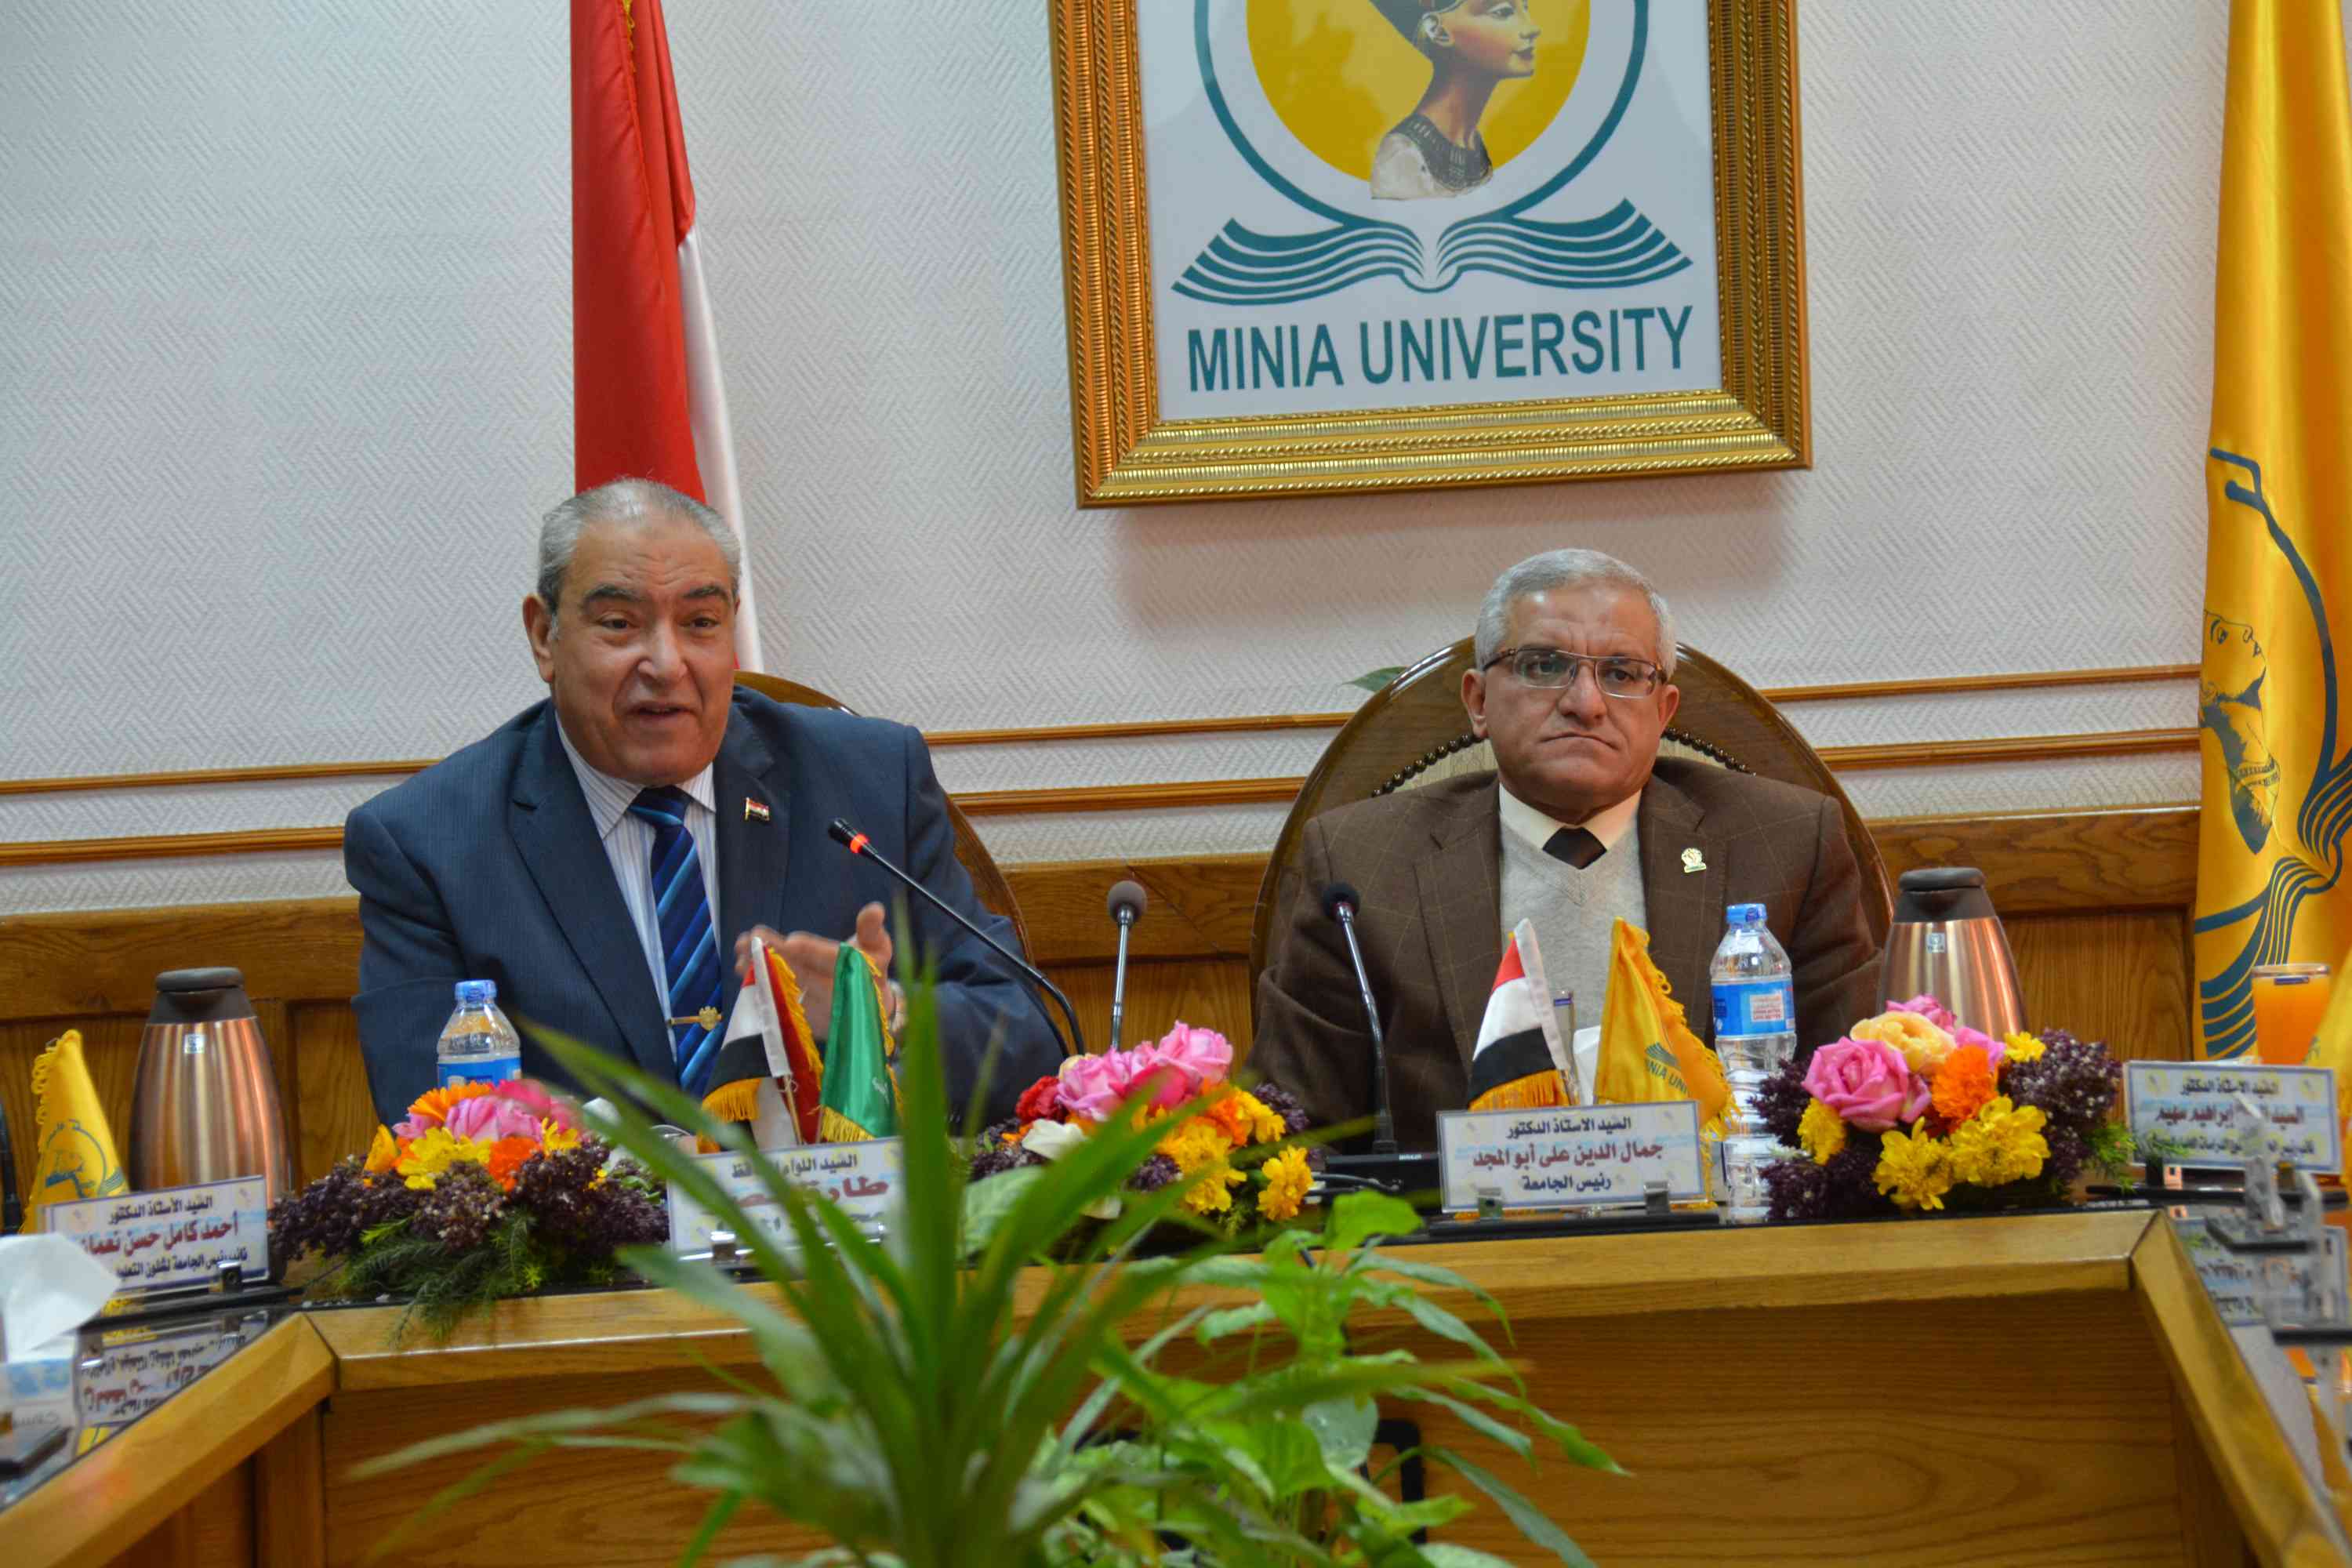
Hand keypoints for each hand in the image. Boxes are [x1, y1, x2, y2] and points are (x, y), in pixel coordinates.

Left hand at [736, 903, 891, 1037]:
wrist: (869, 1013)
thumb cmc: (871, 972)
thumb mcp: (879, 949)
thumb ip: (872, 930)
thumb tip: (875, 908)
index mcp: (855, 976)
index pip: (830, 962)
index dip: (812, 951)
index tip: (791, 940)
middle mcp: (833, 997)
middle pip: (801, 975)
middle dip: (775, 955)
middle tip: (752, 937)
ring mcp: (814, 1011)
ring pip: (784, 988)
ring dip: (759, 969)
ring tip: (739, 949)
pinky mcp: (800, 1020)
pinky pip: (776, 1000)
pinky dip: (758, 983)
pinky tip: (741, 967)